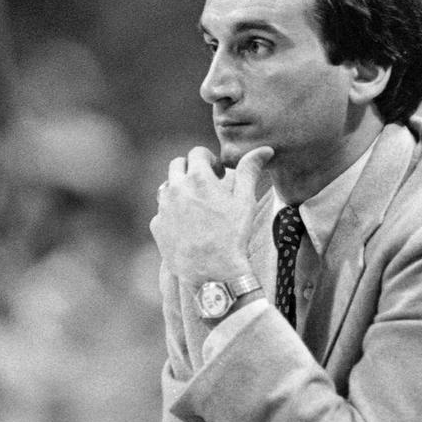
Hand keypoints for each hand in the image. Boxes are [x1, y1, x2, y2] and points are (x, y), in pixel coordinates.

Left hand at [150, 146, 272, 284]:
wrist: (212, 272)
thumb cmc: (232, 235)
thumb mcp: (245, 201)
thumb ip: (250, 170)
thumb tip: (264, 149)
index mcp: (198, 177)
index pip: (197, 152)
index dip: (210, 160)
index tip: (218, 174)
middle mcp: (176, 188)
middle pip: (176, 165)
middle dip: (191, 170)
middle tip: (207, 186)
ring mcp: (163, 208)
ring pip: (167, 187)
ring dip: (180, 189)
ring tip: (197, 206)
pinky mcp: (157, 226)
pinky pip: (162, 212)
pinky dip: (172, 213)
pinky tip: (188, 227)